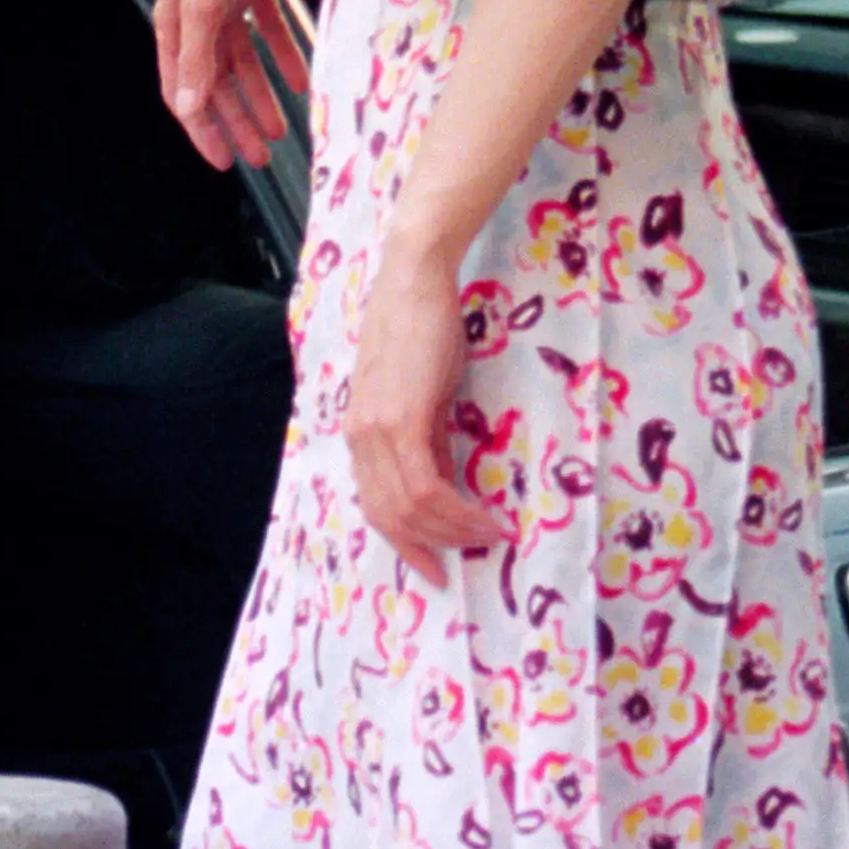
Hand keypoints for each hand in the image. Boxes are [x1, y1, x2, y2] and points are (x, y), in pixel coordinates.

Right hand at [156, 0, 303, 171]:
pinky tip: (301, 80)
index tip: (224, 162)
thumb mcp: (202, 7)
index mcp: (175, 26)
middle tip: (260, 157)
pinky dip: (283, 55)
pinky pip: (268, 31)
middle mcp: (197, 18)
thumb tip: (189, 108)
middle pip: (216, 82)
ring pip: (243, 61)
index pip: (183, 91)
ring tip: (281, 129)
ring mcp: (225, 1)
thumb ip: (197, 59)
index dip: (202, 129)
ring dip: (261, 95)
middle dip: (237, 120)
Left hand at [346, 228, 496, 580]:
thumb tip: (444, 482)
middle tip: (472, 555)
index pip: (376, 507)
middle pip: (390, 518)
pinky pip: (423, 487)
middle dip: (433, 545)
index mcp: (361, 434)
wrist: (415, 280)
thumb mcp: (424, 394)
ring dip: (453, 531)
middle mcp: (359, 439)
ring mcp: (375, 431)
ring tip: (489, 535)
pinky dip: (454, 511)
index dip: (406, 543)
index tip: (435, 567)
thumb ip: (427, 440)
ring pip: (408, 509)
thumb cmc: (423, 329)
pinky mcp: (398, 421)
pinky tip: (483, 517)